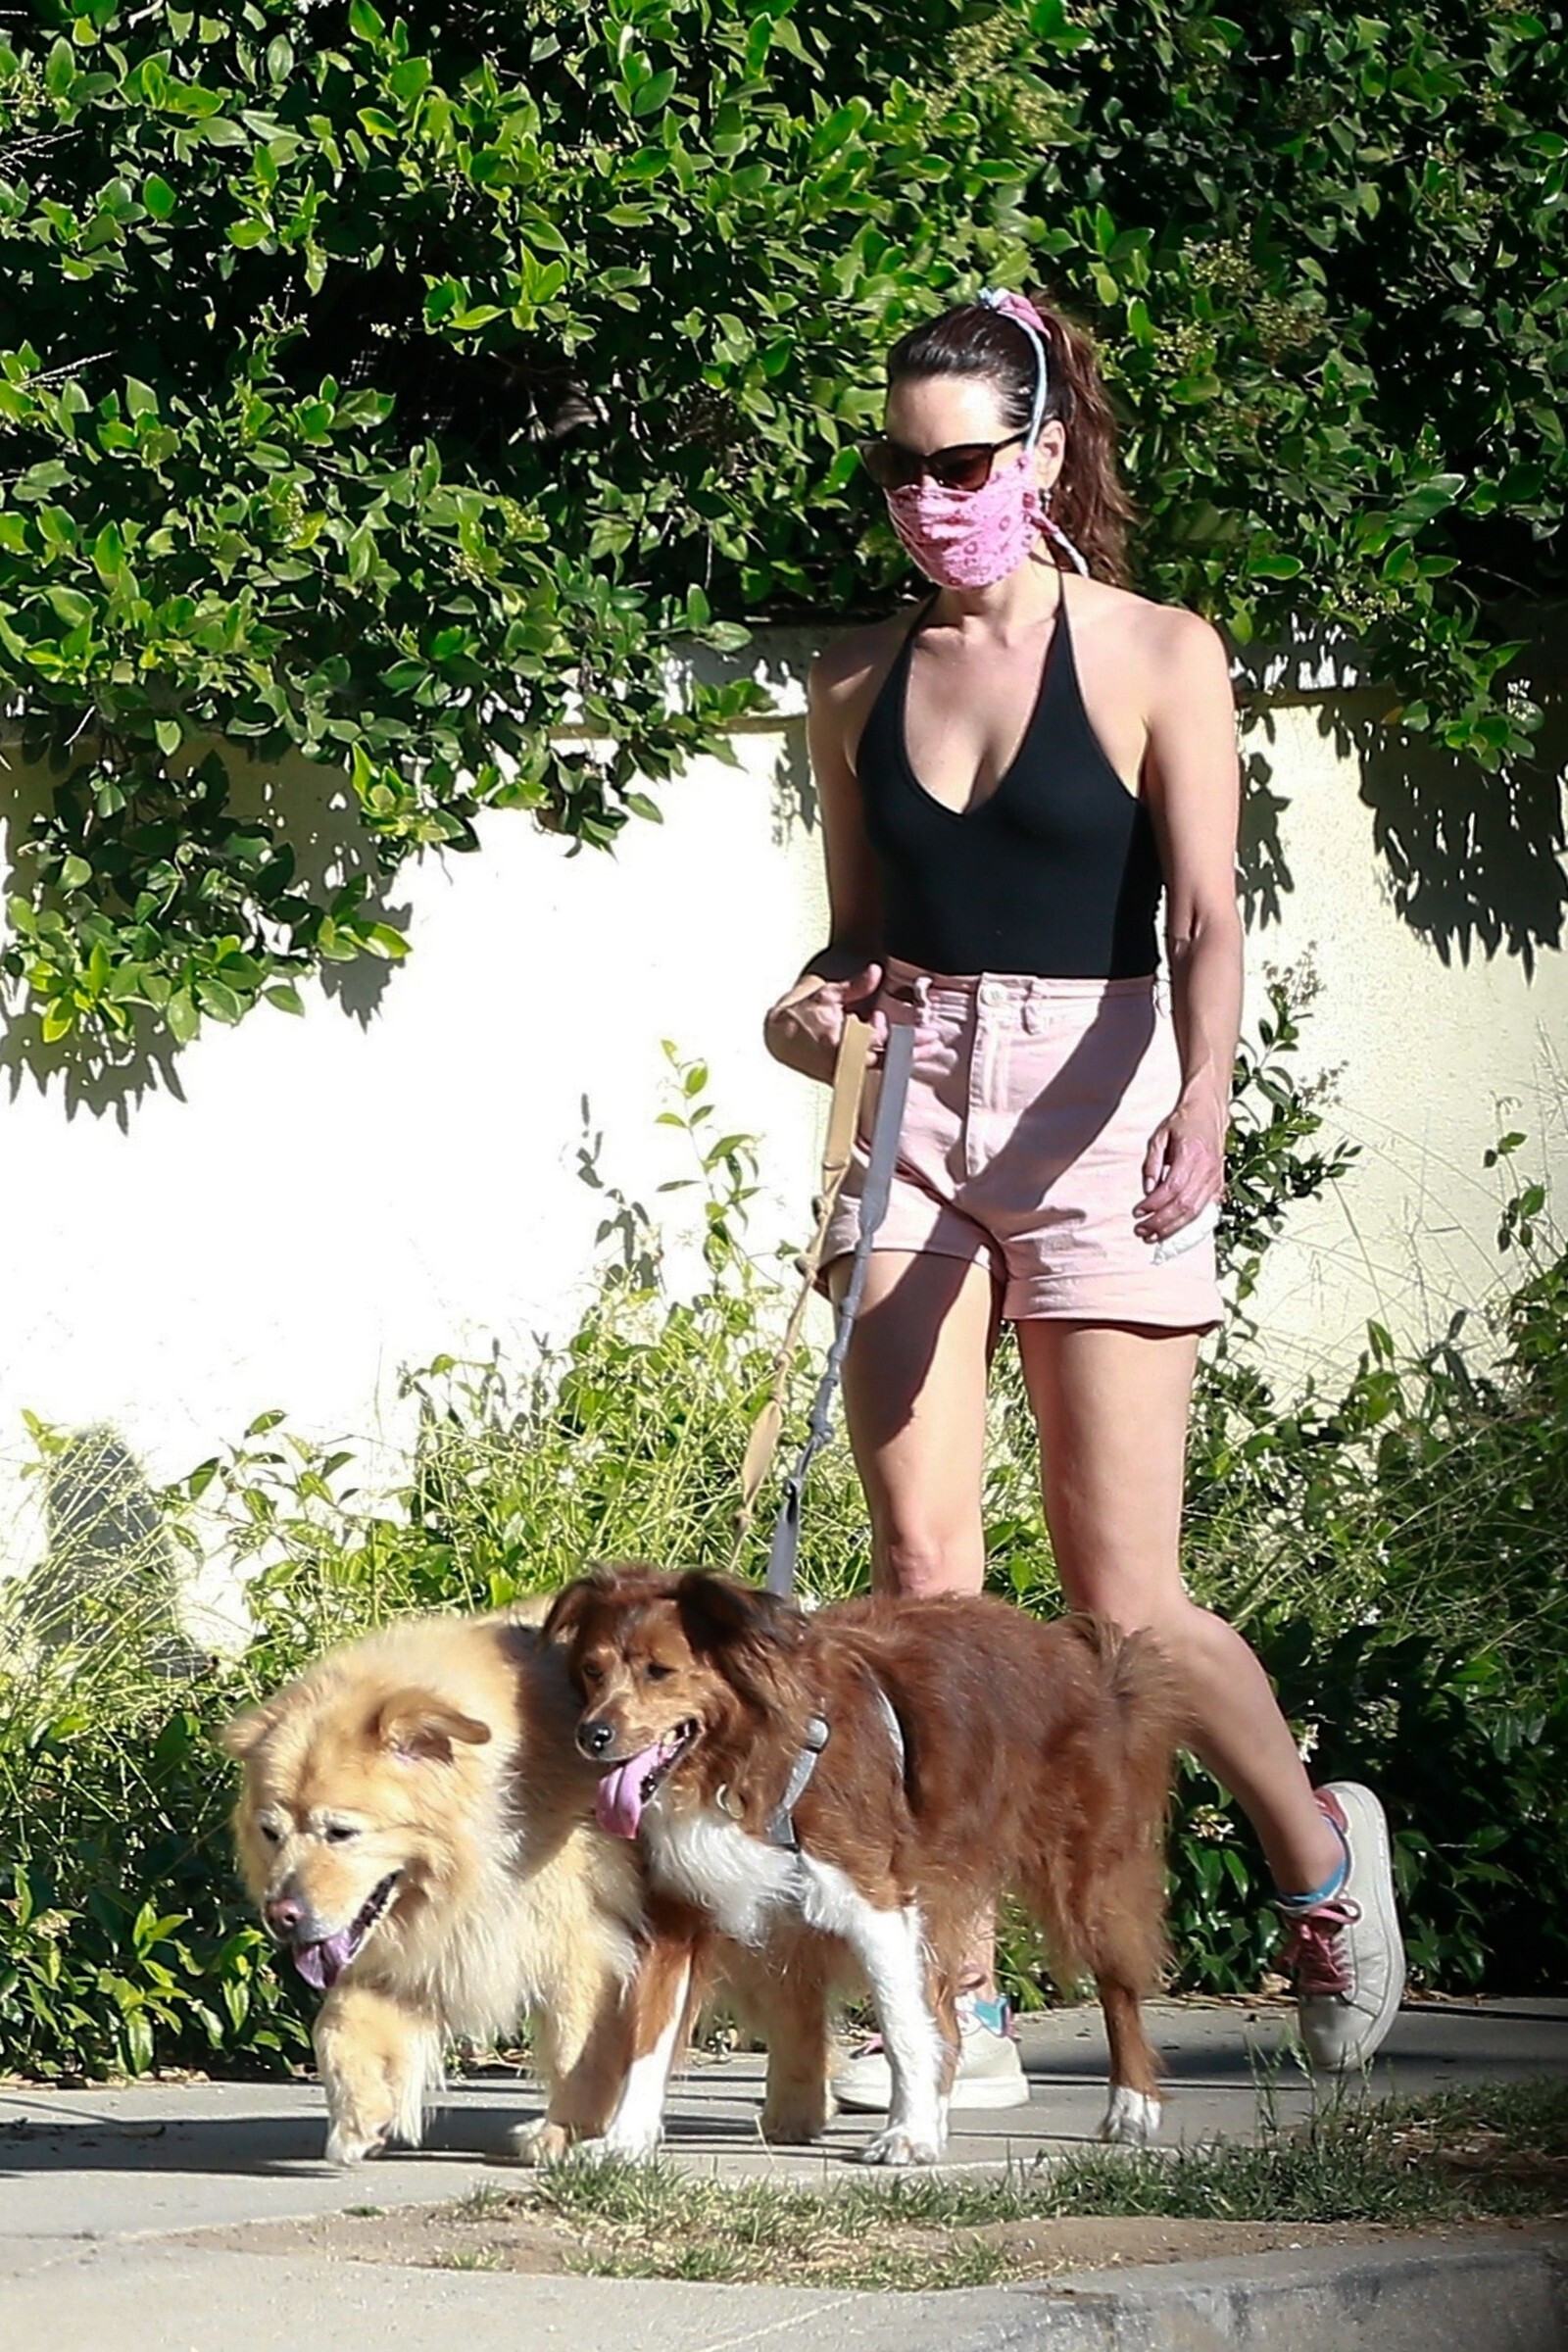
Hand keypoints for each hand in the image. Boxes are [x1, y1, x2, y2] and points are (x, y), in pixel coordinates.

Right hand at [762, 962, 884, 1084]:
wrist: (779, 1034)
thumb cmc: (802, 1014)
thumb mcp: (830, 994)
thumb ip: (857, 985)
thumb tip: (875, 972)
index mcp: (838, 1037)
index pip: (874, 1040)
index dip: (880, 1027)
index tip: (875, 1017)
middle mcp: (837, 1058)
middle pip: (875, 1057)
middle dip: (877, 1041)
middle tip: (869, 1027)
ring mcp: (836, 1071)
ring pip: (867, 1068)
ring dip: (870, 1052)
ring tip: (860, 1037)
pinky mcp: (833, 1078)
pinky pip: (857, 1075)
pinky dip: (859, 1062)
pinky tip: (852, 1048)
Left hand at [1136, 1094, 1225, 1245]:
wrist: (1209, 1112)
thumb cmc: (1181, 1123)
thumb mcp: (1159, 1136)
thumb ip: (1152, 1163)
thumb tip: (1147, 1190)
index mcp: (1191, 1155)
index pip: (1172, 1188)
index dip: (1154, 1204)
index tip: (1137, 1212)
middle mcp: (1207, 1169)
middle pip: (1184, 1205)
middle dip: (1161, 1222)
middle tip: (1141, 1231)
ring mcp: (1215, 1178)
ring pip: (1195, 1212)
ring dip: (1173, 1228)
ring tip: (1153, 1236)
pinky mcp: (1219, 1184)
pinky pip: (1205, 1210)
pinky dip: (1189, 1223)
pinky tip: (1174, 1231)